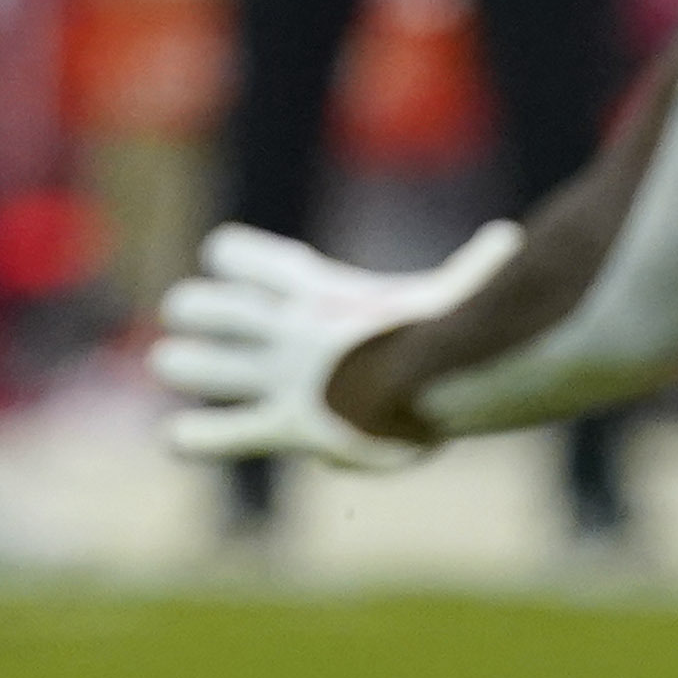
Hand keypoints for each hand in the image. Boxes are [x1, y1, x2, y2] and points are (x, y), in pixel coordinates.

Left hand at [150, 221, 518, 470]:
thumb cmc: (461, 329)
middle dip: (195, 310)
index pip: (248, 257)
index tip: (224, 259)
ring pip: (203, 365)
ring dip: (183, 363)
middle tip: (183, 314)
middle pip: (212, 307)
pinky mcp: (288, 425)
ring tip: (167, 363)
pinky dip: (200, 437)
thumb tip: (510, 239)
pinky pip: (229, 433)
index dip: (233, 257)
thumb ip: (476, 267)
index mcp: (320, 290)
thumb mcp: (463, 288)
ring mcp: (282, 377)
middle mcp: (288, 328)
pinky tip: (171, 438)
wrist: (445, 376)